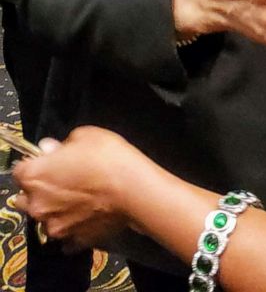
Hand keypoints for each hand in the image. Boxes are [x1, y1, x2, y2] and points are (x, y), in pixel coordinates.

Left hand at [14, 128, 143, 249]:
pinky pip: (66, 237)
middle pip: (25, 198)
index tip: (52, 161)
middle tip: (64, 181)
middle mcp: (36, 205)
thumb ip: (62, 144)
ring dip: (55, 210)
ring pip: (45, 218)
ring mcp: (53, 226)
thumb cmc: (109, 157)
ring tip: (80, 201)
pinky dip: (72, 229)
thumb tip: (50, 150)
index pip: (21, 170)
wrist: (135, 190)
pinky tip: (86, 217)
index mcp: (34, 176)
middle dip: (39, 191)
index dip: (37, 164)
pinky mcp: (72, 241)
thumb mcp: (87, 135)